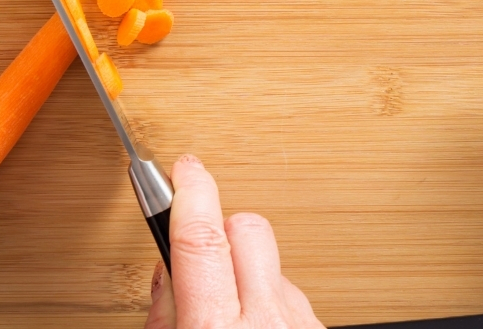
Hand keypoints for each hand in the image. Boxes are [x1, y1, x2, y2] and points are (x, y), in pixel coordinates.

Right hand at [144, 156, 323, 328]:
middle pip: (249, 230)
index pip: (202, 237)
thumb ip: (165, 313)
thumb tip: (169, 270)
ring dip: (247, 273)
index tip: (185, 169)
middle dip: (222, 230)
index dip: (191, 192)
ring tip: (230, 310)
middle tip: (202, 259)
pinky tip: (255, 325)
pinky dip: (270, 302)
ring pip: (272, 263)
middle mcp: (266, 321)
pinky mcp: (317, 327)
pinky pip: (292, 293)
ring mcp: (299, 323)